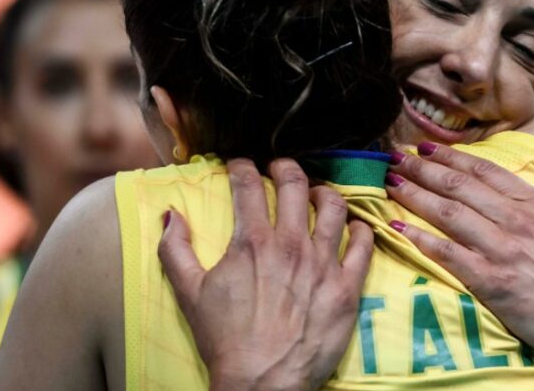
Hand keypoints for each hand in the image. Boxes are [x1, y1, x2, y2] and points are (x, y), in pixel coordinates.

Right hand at [158, 158, 373, 390]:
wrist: (262, 381)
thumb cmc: (225, 340)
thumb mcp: (188, 293)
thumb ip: (175, 250)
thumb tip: (170, 215)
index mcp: (251, 242)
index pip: (248, 185)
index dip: (242, 166)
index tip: (241, 164)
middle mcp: (290, 244)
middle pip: (295, 184)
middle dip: (286, 168)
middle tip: (281, 168)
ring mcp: (322, 264)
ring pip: (334, 206)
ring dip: (325, 192)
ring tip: (318, 194)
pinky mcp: (346, 286)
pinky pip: (363, 245)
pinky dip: (359, 229)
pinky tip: (352, 228)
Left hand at [385, 144, 533, 387]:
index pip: (487, 172)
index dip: (454, 157)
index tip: (428, 148)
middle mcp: (518, 221)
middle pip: (460, 186)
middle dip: (423, 169)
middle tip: (396, 157)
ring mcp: (502, 249)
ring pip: (448, 213)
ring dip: (415, 195)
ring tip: (390, 183)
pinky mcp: (490, 280)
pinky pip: (446, 254)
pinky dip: (420, 239)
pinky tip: (398, 228)